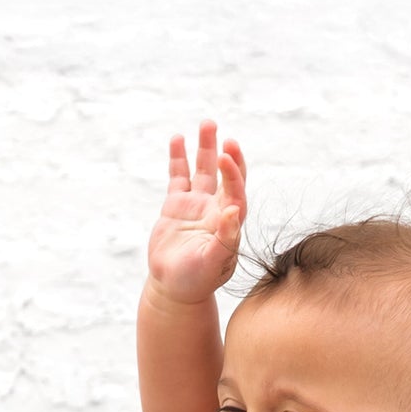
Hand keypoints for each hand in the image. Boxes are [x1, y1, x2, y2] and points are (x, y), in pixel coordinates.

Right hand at [146, 120, 247, 304]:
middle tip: (225, 137)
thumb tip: (233, 211)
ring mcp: (195, 205)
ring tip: (207, 123)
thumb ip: (226, 239)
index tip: (226, 156)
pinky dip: (178, 158)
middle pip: (225, 175)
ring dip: (205, 148)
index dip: (233, 173)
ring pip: (202, 170)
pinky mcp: (175, 205)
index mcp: (229, 223)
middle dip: (226, 156)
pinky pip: (178, 176)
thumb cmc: (198, 281)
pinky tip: (177, 139)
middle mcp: (215, 209)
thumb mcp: (214, 263)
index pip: (236, 191)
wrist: (174, 289)